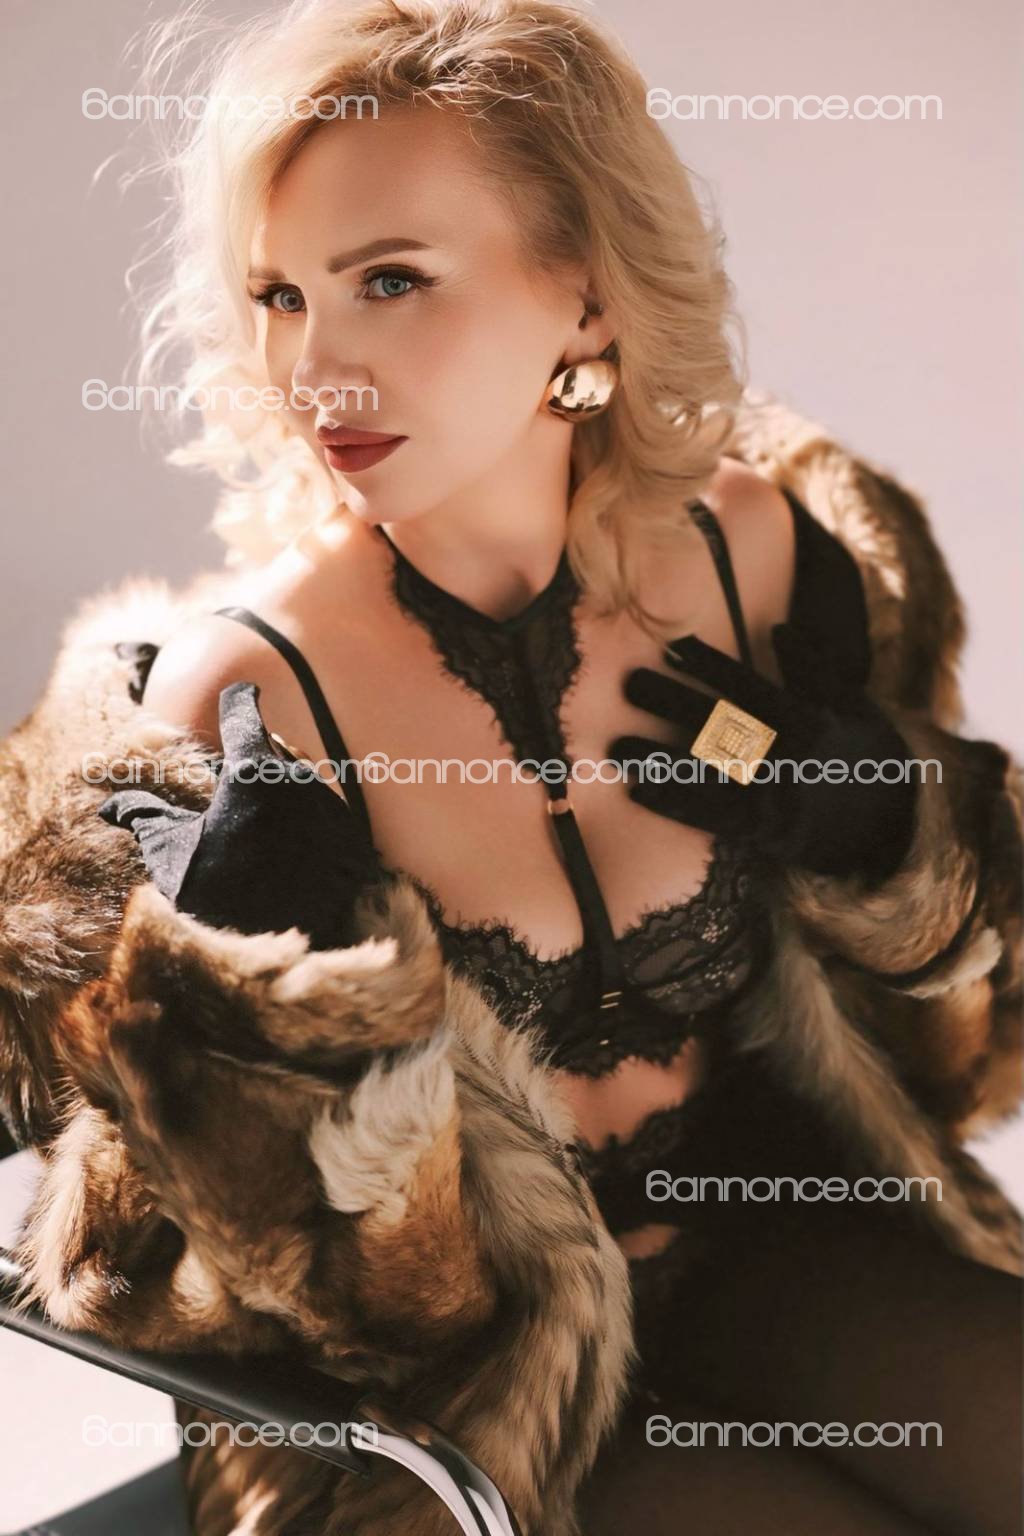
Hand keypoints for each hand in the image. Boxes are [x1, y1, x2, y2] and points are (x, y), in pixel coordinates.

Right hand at [99, 680, 385, 947]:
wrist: (279, 952)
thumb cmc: (218, 897)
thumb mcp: (172, 852)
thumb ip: (147, 817)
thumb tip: (112, 806)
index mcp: (254, 769)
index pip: (243, 711)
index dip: (237, 701)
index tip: (240, 695)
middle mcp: (300, 778)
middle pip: (274, 751)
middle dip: (252, 761)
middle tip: (229, 785)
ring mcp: (332, 808)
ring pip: (301, 783)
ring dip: (280, 795)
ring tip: (255, 829)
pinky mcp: (353, 839)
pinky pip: (324, 816)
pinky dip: (305, 825)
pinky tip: (287, 854)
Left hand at [608, 622, 917, 884]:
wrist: (888, 828)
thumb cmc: (863, 755)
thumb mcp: (850, 706)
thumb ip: (813, 670)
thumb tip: (782, 627)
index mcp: (807, 721)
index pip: (749, 686)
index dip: (710, 666)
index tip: (674, 647)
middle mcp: (785, 758)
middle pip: (715, 724)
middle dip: (669, 702)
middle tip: (627, 684)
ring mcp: (771, 798)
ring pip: (703, 773)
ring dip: (657, 758)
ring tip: (616, 745)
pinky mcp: (761, 833)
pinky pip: (708, 817)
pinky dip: (672, 804)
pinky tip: (637, 790)